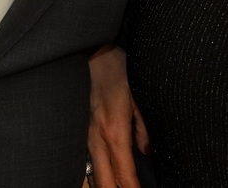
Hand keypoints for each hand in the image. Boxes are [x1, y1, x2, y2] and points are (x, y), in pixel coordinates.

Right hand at [87, 44, 148, 187]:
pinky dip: (98, 174)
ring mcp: (85, 137)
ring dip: (107, 186)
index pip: (124, 175)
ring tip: (120, 186)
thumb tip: (147, 151)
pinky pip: (87, 162)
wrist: (92, 54)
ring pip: (93, 175)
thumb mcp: (139, 96)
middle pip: (104, 184)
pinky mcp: (80, 133)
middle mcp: (96, 139)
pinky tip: (107, 175)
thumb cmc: (117, 70)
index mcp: (115, 132)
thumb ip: (144, 127)